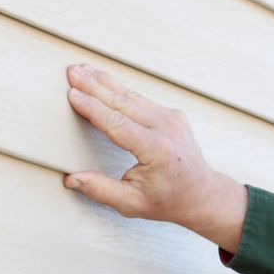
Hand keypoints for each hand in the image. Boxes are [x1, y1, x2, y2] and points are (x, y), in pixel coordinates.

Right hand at [62, 64, 248, 251]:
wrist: (202, 194)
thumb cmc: (169, 201)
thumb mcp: (132, 204)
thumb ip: (101, 190)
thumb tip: (72, 179)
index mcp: (156, 149)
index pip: (116, 122)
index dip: (92, 107)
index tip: (73, 94)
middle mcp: (166, 128)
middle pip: (122, 101)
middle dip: (94, 85)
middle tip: (72, 72)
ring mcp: (172, 118)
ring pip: (131, 95)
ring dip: (105, 81)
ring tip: (83, 70)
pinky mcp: (173, 114)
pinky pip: (141, 99)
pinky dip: (120, 90)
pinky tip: (104, 81)